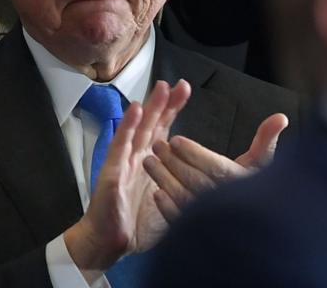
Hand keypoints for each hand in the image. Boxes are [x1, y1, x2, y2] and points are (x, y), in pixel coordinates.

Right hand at [64, 80, 190, 278]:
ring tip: (162, 87)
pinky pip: (121, 146)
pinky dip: (127, 126)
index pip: (165, 129)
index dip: (174, 109)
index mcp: (153, 161)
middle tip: (181, 84)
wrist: (110, 243)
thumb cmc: (140, 223)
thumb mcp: (172, 200)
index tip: (186, 90)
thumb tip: (216, 178)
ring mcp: (125, 163)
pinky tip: (134, 110)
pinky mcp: (114, 173)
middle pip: (153, 124)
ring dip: (150, 107)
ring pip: (139, 129)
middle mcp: (139, 157)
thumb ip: (188, 185)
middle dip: (166, 102)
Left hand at [143, 113, 289, 220]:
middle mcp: (228, 201)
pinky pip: (181, 221)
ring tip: (150, 162)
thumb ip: (266, 140)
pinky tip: (157, 194)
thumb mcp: (261, 165)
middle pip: (196, 179)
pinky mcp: (198, 235)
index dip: (195, 152)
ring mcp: (212, 220)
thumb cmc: (256, 193)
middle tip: (158, 146)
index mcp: (242, 183)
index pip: (215, 166)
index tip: (176, 140)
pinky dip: (168, 207)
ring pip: (184, 197)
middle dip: (174, 161)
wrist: (255, 230)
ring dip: (165, 179)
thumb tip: (281, 117)